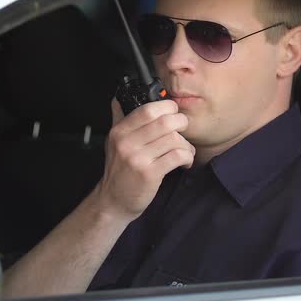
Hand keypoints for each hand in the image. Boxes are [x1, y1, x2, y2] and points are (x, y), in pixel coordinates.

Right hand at [93, 98, 194, 221]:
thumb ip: (118, 119)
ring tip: (185, 150)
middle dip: (181, 123)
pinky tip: (184, 162)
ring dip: (186, 144)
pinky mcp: (150, 174)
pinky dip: (187, 157)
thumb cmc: (118, 171)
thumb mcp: (113, 143)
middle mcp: (127, 143)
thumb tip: (118, 99)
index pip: (148, 110)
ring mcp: (138, 158)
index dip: (167, 108)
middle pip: (165, 122)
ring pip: (174, 139)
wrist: (113, 201)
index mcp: (119, 132)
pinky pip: (177, 156)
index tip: (173, 114)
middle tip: (183, 130)